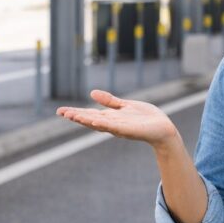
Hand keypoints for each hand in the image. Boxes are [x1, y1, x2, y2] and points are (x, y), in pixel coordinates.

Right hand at [56, 89, 178, 147]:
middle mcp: (112, 124)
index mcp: (110, 117)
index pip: (89, 114)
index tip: (60, 111)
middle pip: (90, 119)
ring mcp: (120, 127)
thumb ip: (110, 101)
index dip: (75, 113)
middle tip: (62, 113)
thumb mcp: (125, 106)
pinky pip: (115, 126)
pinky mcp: (129, 130)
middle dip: (76, 116)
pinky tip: (95, 120)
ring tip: (73, 116)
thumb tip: (92, 93)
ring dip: (86, 120)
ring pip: (100, 123)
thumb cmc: (146, 118)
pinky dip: (105, 123)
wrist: (163, 128)